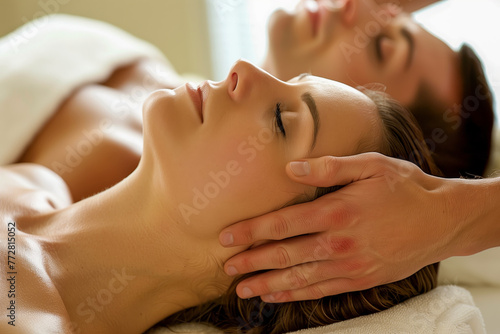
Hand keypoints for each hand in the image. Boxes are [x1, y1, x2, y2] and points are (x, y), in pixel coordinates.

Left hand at [219, 153, 456, 301]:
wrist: (441, 220)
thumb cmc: (404, 187)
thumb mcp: (371, 165)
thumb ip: (329, 167)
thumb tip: (291, 168)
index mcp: (337, 212)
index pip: (283, 224)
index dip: (251, 231)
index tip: (227, 237)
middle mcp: (339, 243)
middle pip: (285, 255)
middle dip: (252, 262)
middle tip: (227, 267)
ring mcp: (350, 266)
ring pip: (299, 279)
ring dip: (268, 284)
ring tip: (243, 289)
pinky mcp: (360, 280)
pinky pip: (321, 291)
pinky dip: (296, 295)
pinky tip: (277, 296)